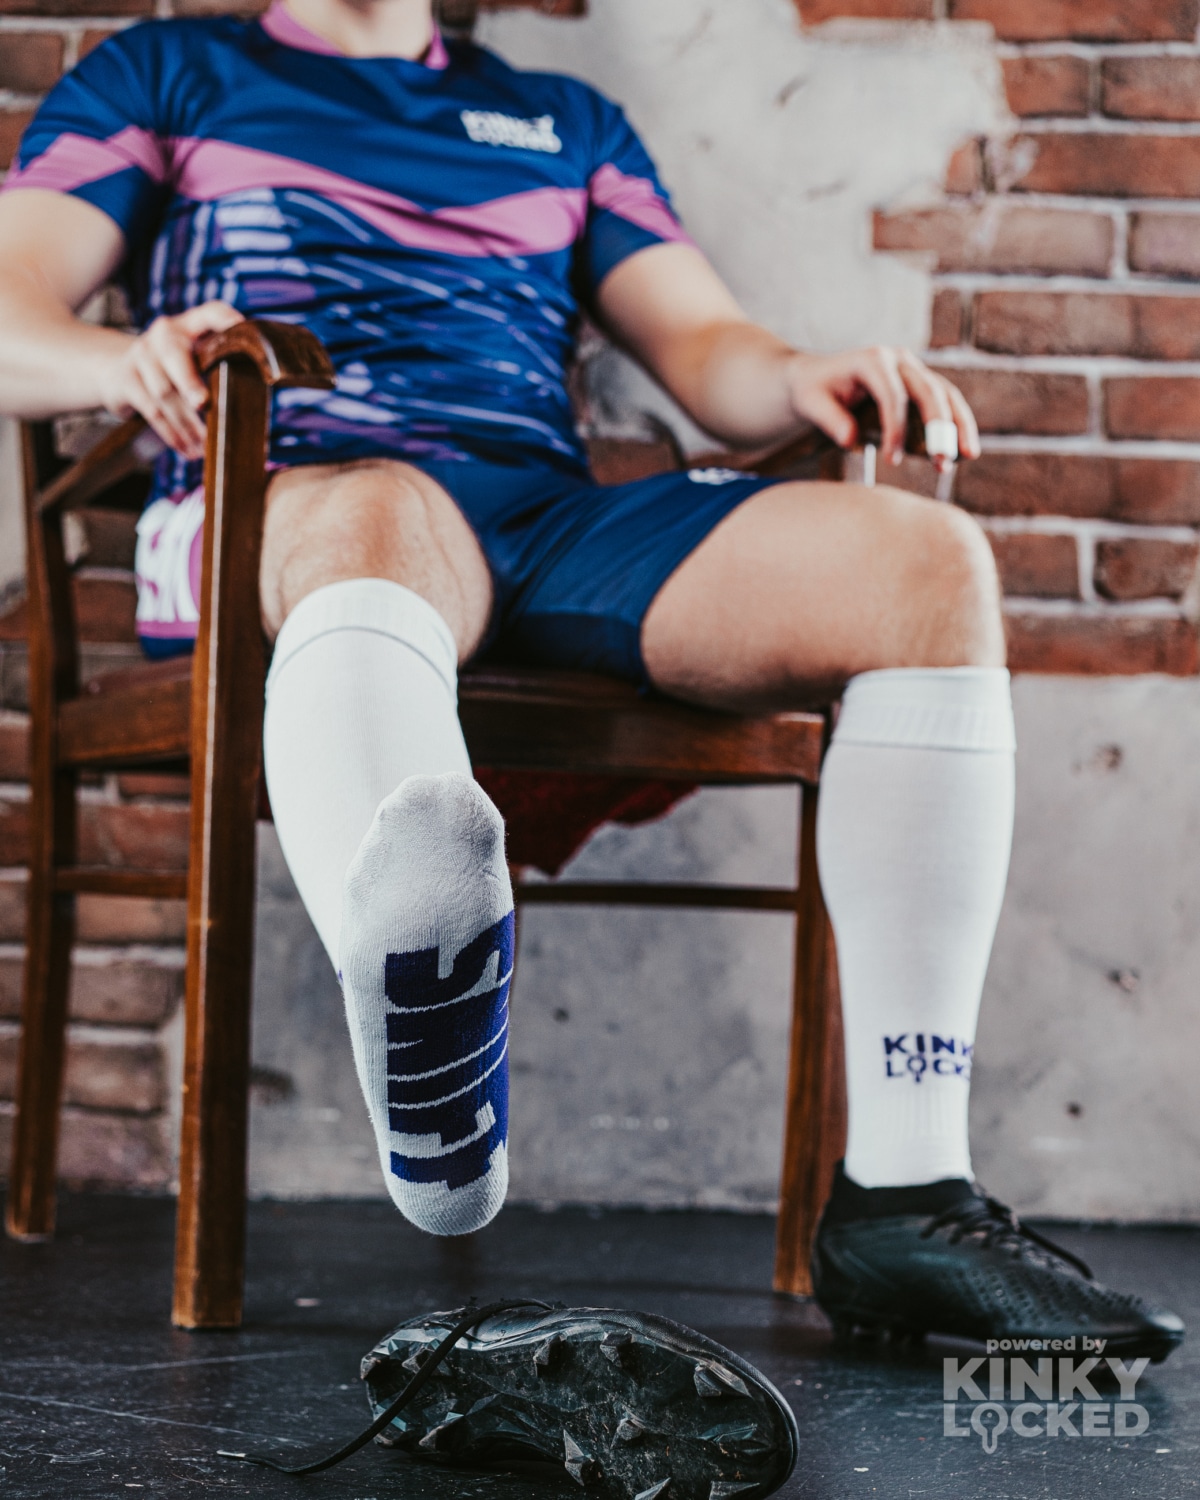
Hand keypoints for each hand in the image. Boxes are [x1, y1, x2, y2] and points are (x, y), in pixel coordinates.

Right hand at [98, 301, 243, 458]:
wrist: (117, 371)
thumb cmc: (172, 370)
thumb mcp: (193, 358)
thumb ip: (218, 366)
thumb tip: (255, 398)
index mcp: (190, 325)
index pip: (212, 312)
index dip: (227, 320)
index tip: (243, 331)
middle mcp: (164, 333)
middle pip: (175, 355)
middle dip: (189, 381)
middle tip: (203, 403)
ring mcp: (142, 354)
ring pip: (165, 392)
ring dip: (187, 425)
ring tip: (205, 448)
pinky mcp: (127, 379)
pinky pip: (151, 410)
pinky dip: (172, 434)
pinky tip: (187, 449)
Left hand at [785, 346, 979, 473]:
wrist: (818, 377)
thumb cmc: (813, 391)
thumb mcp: (810, 402)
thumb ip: (829, 418)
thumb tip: (849, 439)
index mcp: (871, 359)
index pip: (892, 395)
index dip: (895, 428)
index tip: (891, 460)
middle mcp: (898, 359)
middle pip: (928, 390)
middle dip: (938, 427)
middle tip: (942, 461)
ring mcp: (913, 369)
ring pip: (946, 393)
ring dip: (959, 425)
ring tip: (968, 456)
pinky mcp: (921, 383)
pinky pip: (946, 402)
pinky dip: (958, 424)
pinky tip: (966, 451)